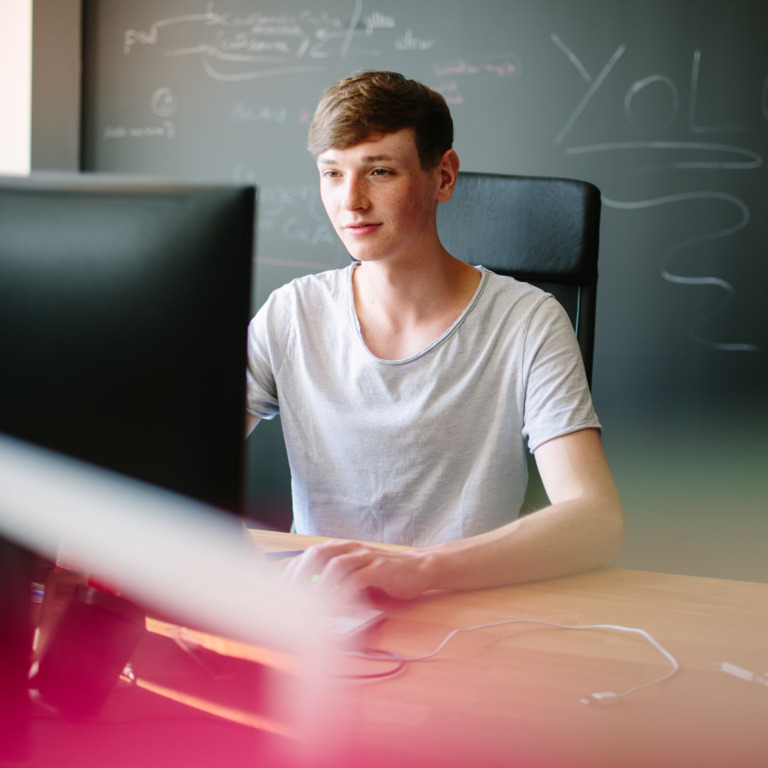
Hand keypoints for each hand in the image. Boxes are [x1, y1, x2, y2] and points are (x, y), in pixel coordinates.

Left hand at [283, 539, 430, 600]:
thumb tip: (306, 596)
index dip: (290, 570)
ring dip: (319, 585)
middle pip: (317, 554)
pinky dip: (342, 593)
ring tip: (308, 604)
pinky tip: (334, 606)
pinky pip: (356, 579)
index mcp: (341, 548)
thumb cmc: (384, 575)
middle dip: (299, 575)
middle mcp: (350, 549)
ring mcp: (365, 557)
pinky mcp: (379, 569)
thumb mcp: (355, 574)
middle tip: (287, 598)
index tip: (276, 589)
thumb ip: (334, 579)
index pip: (308, 555)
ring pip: (334, 564)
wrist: (419, 569)